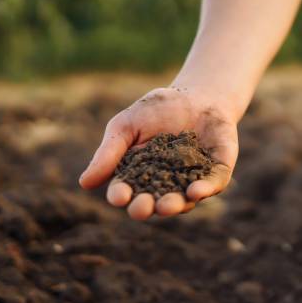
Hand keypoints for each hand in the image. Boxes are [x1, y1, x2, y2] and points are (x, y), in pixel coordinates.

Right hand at [78, 87, 238, 220]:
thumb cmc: (156, 110)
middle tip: (142, 208)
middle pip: (153, 202)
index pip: (127, 190)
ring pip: (182, 200)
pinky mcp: (217, 172)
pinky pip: (212, 184)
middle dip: (147, 207)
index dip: (122, 195)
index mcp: (138, 177)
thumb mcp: (126, 126)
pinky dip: (205, 189)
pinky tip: (196, 191)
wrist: (197, 95)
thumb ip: (108, 153)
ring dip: (174, 205)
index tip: (118, 196)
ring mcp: (192, 181)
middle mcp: (165, 185)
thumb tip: (84, 184)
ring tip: (167, 206)